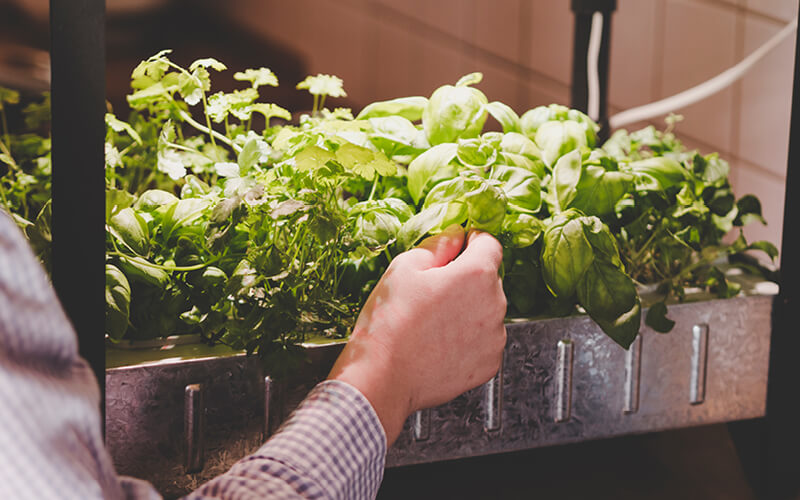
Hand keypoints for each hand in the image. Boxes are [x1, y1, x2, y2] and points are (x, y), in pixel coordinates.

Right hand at [328, 224, 506, 445]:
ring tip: (433, 322)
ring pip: (487, 310)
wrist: (383, 378)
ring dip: (469, 309)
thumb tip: (455, 236)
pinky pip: (484, 340)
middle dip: (466, 278)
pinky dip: (469, 339)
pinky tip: (440, 342)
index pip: (489, 243)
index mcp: (477, 274)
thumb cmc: (390, 323)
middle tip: (432, 292)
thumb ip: (438, 245)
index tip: (456, 249)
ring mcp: (495, 338)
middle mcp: (495, 304)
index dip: (471, 242)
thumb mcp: (405, 268)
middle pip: (488, 278)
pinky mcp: (489, 364)